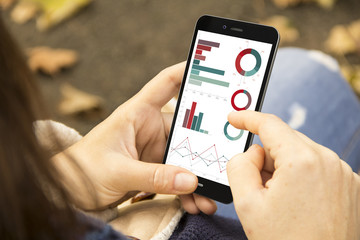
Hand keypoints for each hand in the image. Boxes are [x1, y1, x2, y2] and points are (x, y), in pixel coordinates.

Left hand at [54, 62, 215, 213]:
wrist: (68, 191)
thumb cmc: (83, 169)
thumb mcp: (117, 171)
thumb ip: (153, 176)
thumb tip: (190, 180)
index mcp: (138, 113)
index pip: (166, 83)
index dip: (188, 71)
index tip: (212, 67)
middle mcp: (150, 128)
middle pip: (187, 128)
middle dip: (206, 146)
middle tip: (224, 160)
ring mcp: (154, 149)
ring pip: (186, 157)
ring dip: (199, 176)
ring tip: (210, 197)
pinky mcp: (154, 168)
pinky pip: (178, 176)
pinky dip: (188, 190)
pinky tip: (197, 203)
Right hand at [226, 111, 359, 239]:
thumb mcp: (247, 204)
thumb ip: (239, 166)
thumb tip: (252, 153)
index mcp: (302, 161)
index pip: (270, 124)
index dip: (247, 118)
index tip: (235, 118)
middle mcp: (329, 161)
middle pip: (285, 141)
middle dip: (267, 156)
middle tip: (258, 186)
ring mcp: (343, 174)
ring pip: (301, 154)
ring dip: (284, 169)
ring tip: (281, 202)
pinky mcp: (351, 186)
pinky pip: (318, 168)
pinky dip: (302, 177)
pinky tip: (298, 203)